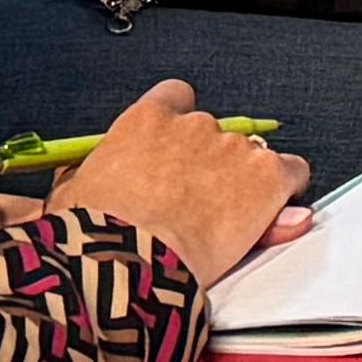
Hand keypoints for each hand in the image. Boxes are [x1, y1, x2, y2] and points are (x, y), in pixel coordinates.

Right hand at [48, 78, 311, 286]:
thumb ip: (82, 177)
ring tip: (223, 222)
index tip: (177, 154)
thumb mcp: (68, 198)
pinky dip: (286, 191)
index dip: (179, 128)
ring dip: (243, 182)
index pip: (176, 98)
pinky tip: (270, 215)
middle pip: (215, 133)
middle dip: (210, 163)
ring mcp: (235, 148)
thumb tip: (77, 177)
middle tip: (195, 203)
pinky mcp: (266, 174)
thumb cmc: (91, 236)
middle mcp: (195, 125)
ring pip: (252, 156)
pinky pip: (293, 172)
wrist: (129, 263)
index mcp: (146, 121)